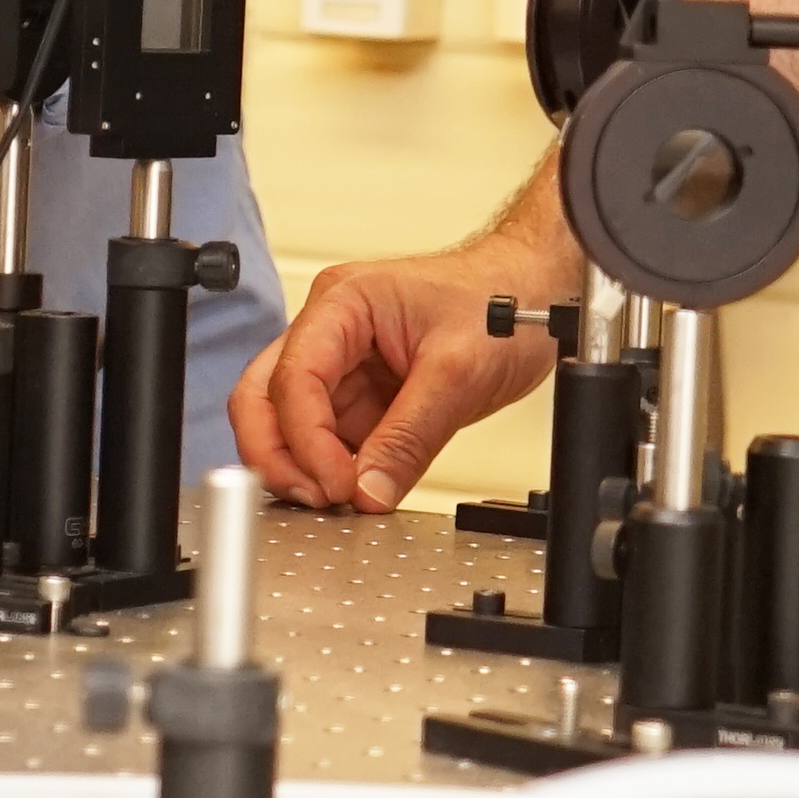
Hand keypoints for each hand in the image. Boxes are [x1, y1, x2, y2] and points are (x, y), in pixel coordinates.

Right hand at [230, 243, 560, 513]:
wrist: (534, 297)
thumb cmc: (500, 301)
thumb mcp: (459, 372)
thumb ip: (410, 437)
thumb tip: (370, 492)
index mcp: (343, 303)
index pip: (294, 377)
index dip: (306, 440)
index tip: (336, 483)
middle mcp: (331, 330)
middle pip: (265, 398)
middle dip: (277, 454)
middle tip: (314, 498)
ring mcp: (343, 366)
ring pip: (289, 424)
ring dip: (304, 467)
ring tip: (340, 501)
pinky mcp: (363, 396)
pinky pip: (331, 440)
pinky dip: (333, 470)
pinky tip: (354, 492)